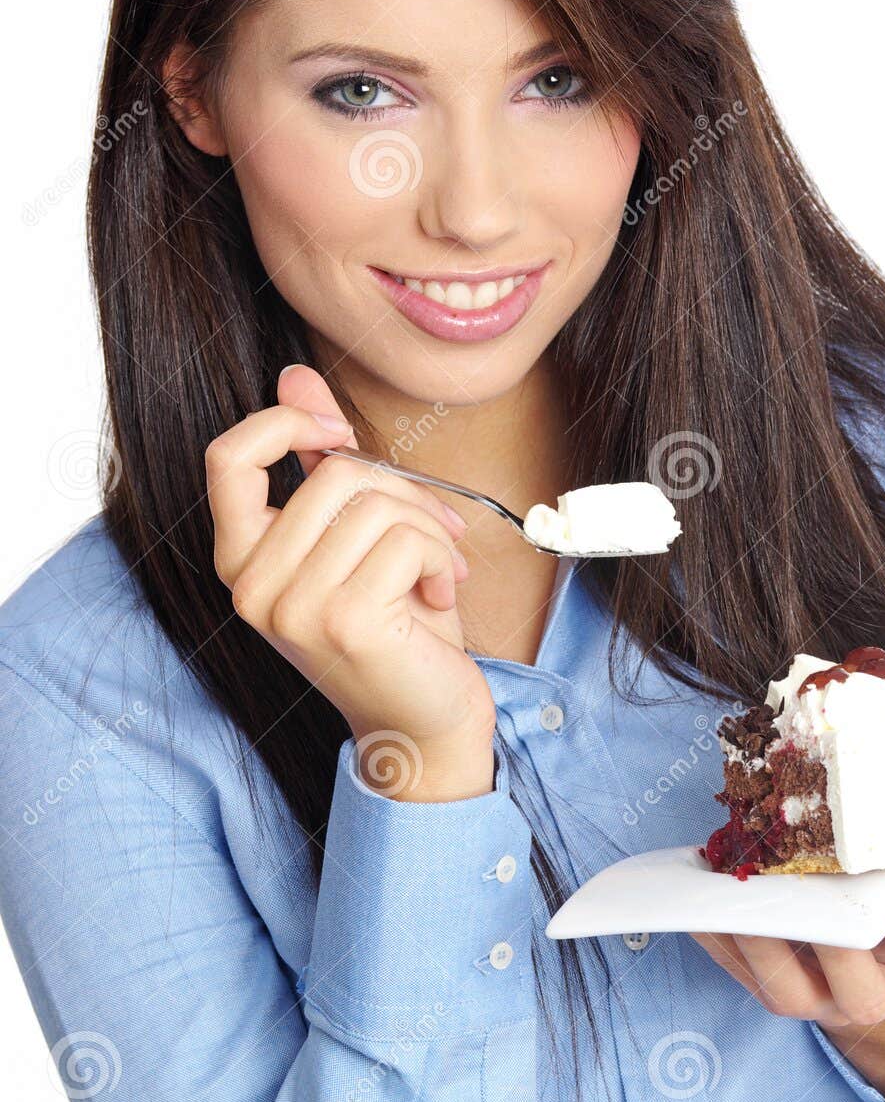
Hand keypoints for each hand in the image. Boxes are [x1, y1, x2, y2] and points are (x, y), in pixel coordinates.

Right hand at [205, 365, 496, 800]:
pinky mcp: (343, 622)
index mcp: (242, 561)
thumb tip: (295, 377)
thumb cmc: (395, 631)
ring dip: (428, 529)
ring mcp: (291, 608)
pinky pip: (403, 540)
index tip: (341, 438)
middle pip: (333, 474)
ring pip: (374, 503)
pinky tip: (440, 596)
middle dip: (403, 491)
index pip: (227, 458)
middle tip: (435, 532)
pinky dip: (439, 558)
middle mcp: (251, 587)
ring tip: (439, 569)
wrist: (423, 724)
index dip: (287, 425)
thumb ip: (322, 463)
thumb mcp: (354, 539)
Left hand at [691, 862, 884, 1093]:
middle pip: (855, 982)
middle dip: (834, 938)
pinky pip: (733, 971)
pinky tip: (699, 896)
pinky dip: (715, 935)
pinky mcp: (764, 990)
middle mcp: (870, 994)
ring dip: (759, 940)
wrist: (863, 958)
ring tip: (738, 891)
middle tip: (809, 885)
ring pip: (784, 987)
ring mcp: (813, 999)